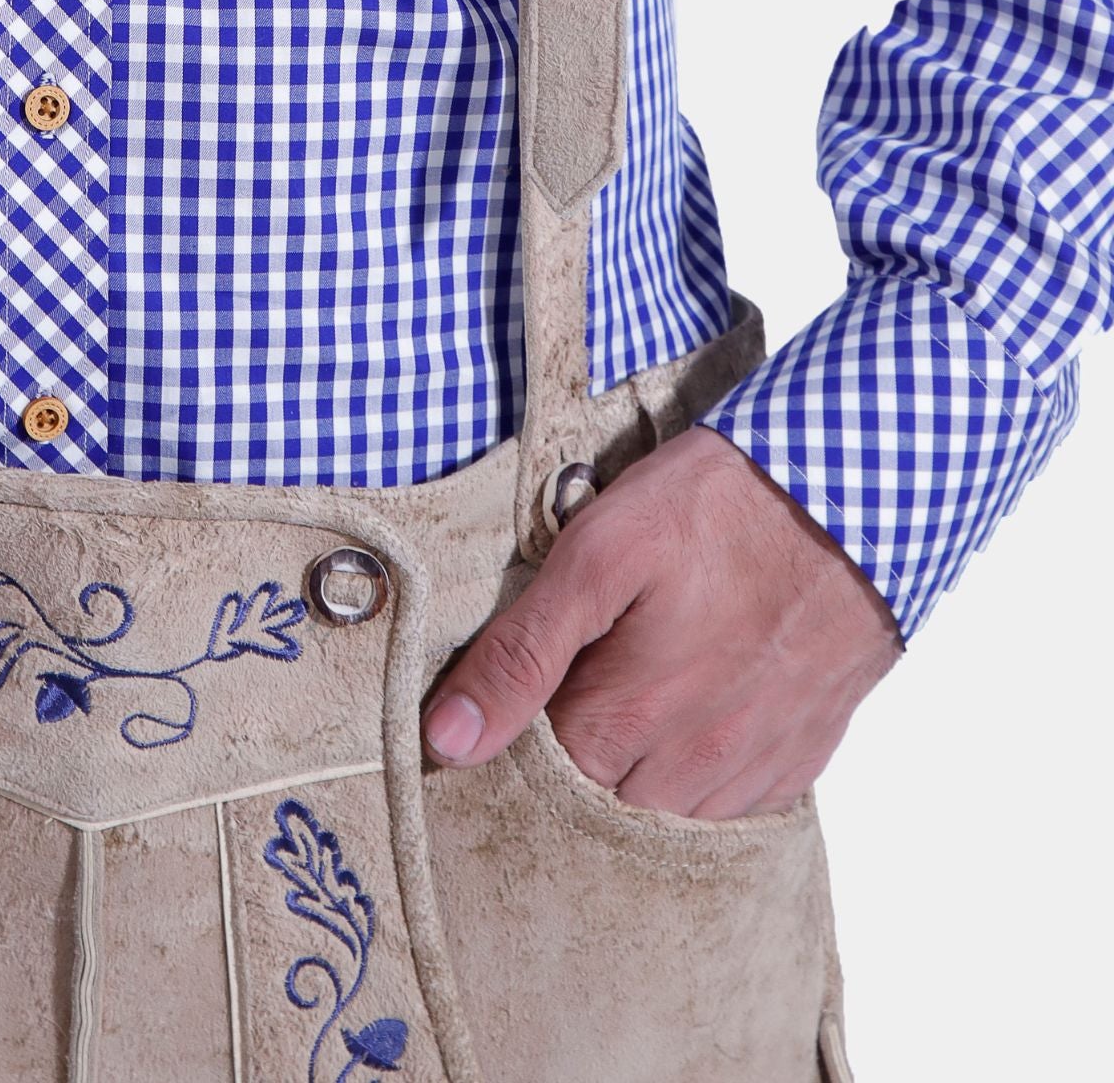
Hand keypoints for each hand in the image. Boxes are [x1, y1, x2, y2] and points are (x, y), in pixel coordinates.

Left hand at [422, 424, 901, 817]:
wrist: (859, 491)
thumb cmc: (721, 506)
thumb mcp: (600, 551)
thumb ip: (521, 650)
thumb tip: (447, 741)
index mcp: (628, 721)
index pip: (536, 780)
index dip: (511, 737)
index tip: (509, 691)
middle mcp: (692, 768)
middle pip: (600, 804)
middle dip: (573, 757)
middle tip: (573, 677)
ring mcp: (754, 768)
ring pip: (668, 814)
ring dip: (638, 770)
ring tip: (632, 687)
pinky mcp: (803, 754)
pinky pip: (735, 803)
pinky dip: (703, 773)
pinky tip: (694, 711)